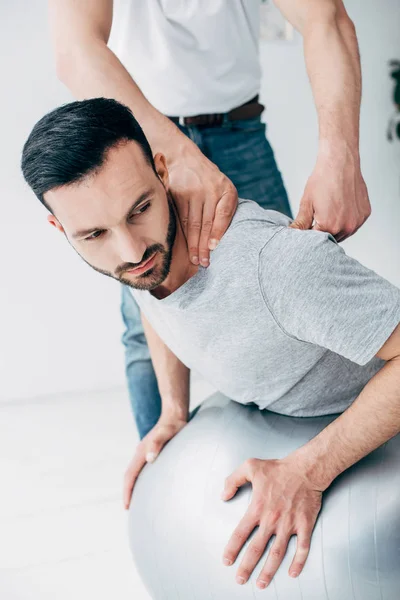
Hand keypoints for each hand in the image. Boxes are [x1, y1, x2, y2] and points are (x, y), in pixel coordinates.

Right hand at [123, 414, 186, 508]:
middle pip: (129, 475)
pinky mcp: (151, 451)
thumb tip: (150, 458)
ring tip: (136, 499)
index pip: (130, 474)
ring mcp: (145, 451)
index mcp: (142, 451)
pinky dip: (140, 478)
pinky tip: (148, 484)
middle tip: (129, 508)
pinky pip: (142, 468)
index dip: (127, 490)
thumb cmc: (174, 424)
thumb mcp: (167, 433)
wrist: (175, 413)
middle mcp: (141, 452)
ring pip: (134, 471)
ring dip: (132, 485)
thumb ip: (158, 444)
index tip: (126, 506)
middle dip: (127, 491)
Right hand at [167, 140, 237, 266]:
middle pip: (206, 222)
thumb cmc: (209, 182)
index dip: (218, 230)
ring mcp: (191, 192)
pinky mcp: (176, 195)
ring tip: (195, 259)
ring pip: (192, 223)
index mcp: (226, 189)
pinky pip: (180, 219)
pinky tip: (184, 247)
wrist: (184, 158)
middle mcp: (209, 189)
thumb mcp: (223, 189)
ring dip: (193, 243)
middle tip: (204, 263)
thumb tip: (219, 240)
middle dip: (204, 245)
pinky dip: (183, 234)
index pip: (224, 212)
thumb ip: (225, 211)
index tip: (213, 247)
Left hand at [221, 458, 321, 588]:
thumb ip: (233, 480)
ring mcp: (289, 524)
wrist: (306, 469)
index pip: (241, 533)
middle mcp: (272, 519)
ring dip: (269, 571)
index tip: (226, 561)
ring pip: (277, 553)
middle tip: (240, 580)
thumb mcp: (250, 466)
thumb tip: (223, 495)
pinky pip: (302, 548)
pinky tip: (293, 573)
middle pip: (257, 548)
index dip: (232, 549)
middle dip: (247, 566)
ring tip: (261, 584)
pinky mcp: (305, 525)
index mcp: (258, 507)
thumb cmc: (278, 468)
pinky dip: (298, 562)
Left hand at [290, 151, 370, 241]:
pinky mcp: (364, 214)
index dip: (310, 232)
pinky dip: (347, 220)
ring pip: (343, 233)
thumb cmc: (322, 180)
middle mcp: (345, 227)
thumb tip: (292, 233)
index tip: (307, 224)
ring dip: (335, 227)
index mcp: (328, 226)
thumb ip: (300, 223)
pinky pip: (354, 224)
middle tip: (319, 214)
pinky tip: (341, 207)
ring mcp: (357, 221)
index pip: (316, 240)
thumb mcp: (307, 203)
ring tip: (329, 209)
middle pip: (330, 238)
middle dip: (322, 231)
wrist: (340, 162)